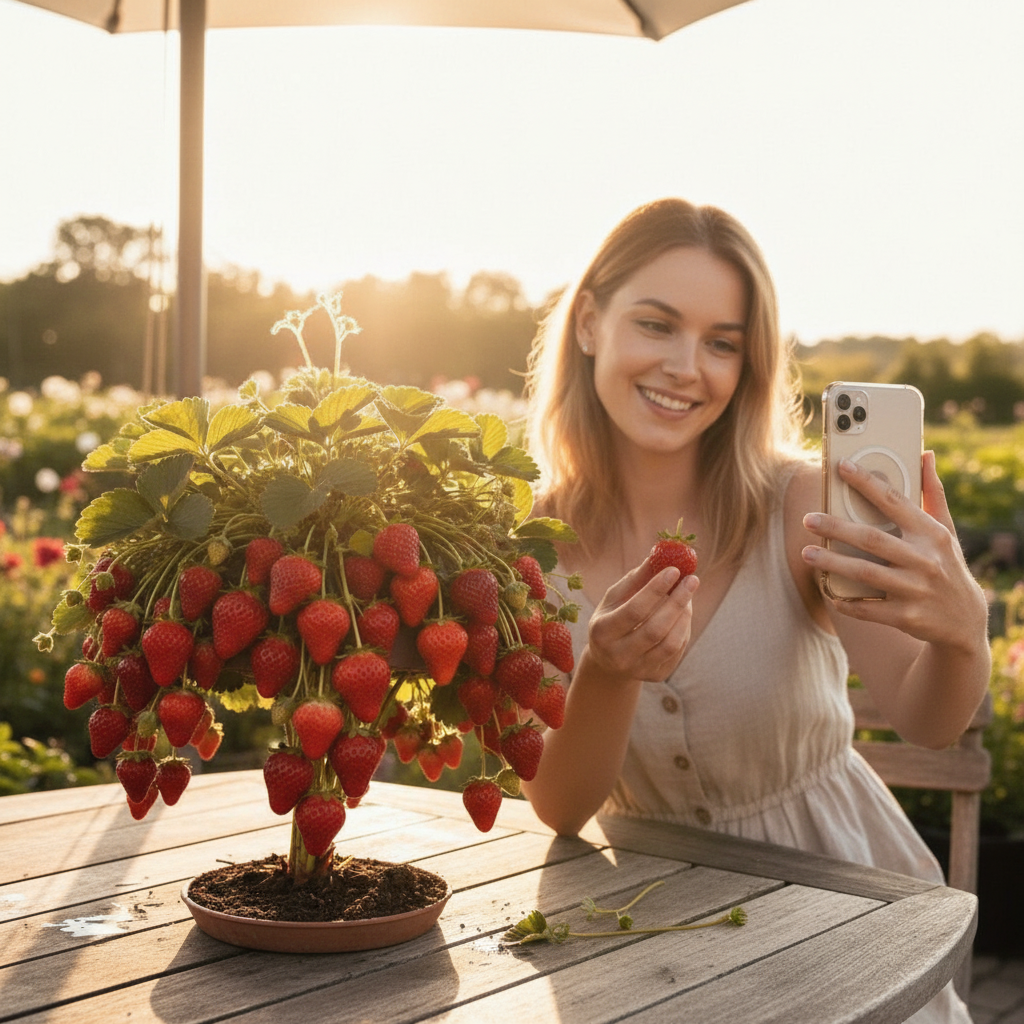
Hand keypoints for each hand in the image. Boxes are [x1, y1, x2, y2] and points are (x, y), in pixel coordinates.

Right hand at [585, 560, 697, 683]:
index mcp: (602, 632)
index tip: (675, 570)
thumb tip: (660, 555)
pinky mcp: (655, 676)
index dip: (656, 590)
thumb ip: (636, 578)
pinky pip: (677, 651)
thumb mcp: (616, 598)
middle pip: (655, 629)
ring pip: (671, 643)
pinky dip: (683, 628)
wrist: (608, 660)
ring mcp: (638, 670)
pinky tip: (682, 614)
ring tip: (687, 595)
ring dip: (684, 615)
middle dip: (677, 601)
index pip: (634, 610)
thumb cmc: (612, 618)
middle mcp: (618, 655)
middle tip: (692, 580)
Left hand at [802, 451, 986, 651]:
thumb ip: (933, 494)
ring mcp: (916, 589)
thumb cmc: (947, 565)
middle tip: (807, 519)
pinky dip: (846, 601)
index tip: (842, 467)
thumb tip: (926, 455)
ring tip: (806, 554)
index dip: (867, 483)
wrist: (965, 621)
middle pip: (871, 539)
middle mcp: (925, 560)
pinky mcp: (907, 616)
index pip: (895, 501)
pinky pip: (867, 608)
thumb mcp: (946, 531)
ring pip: (864, 572)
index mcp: (932, 534)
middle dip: (836, 528)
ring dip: (832, 562)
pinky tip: (828, 591)